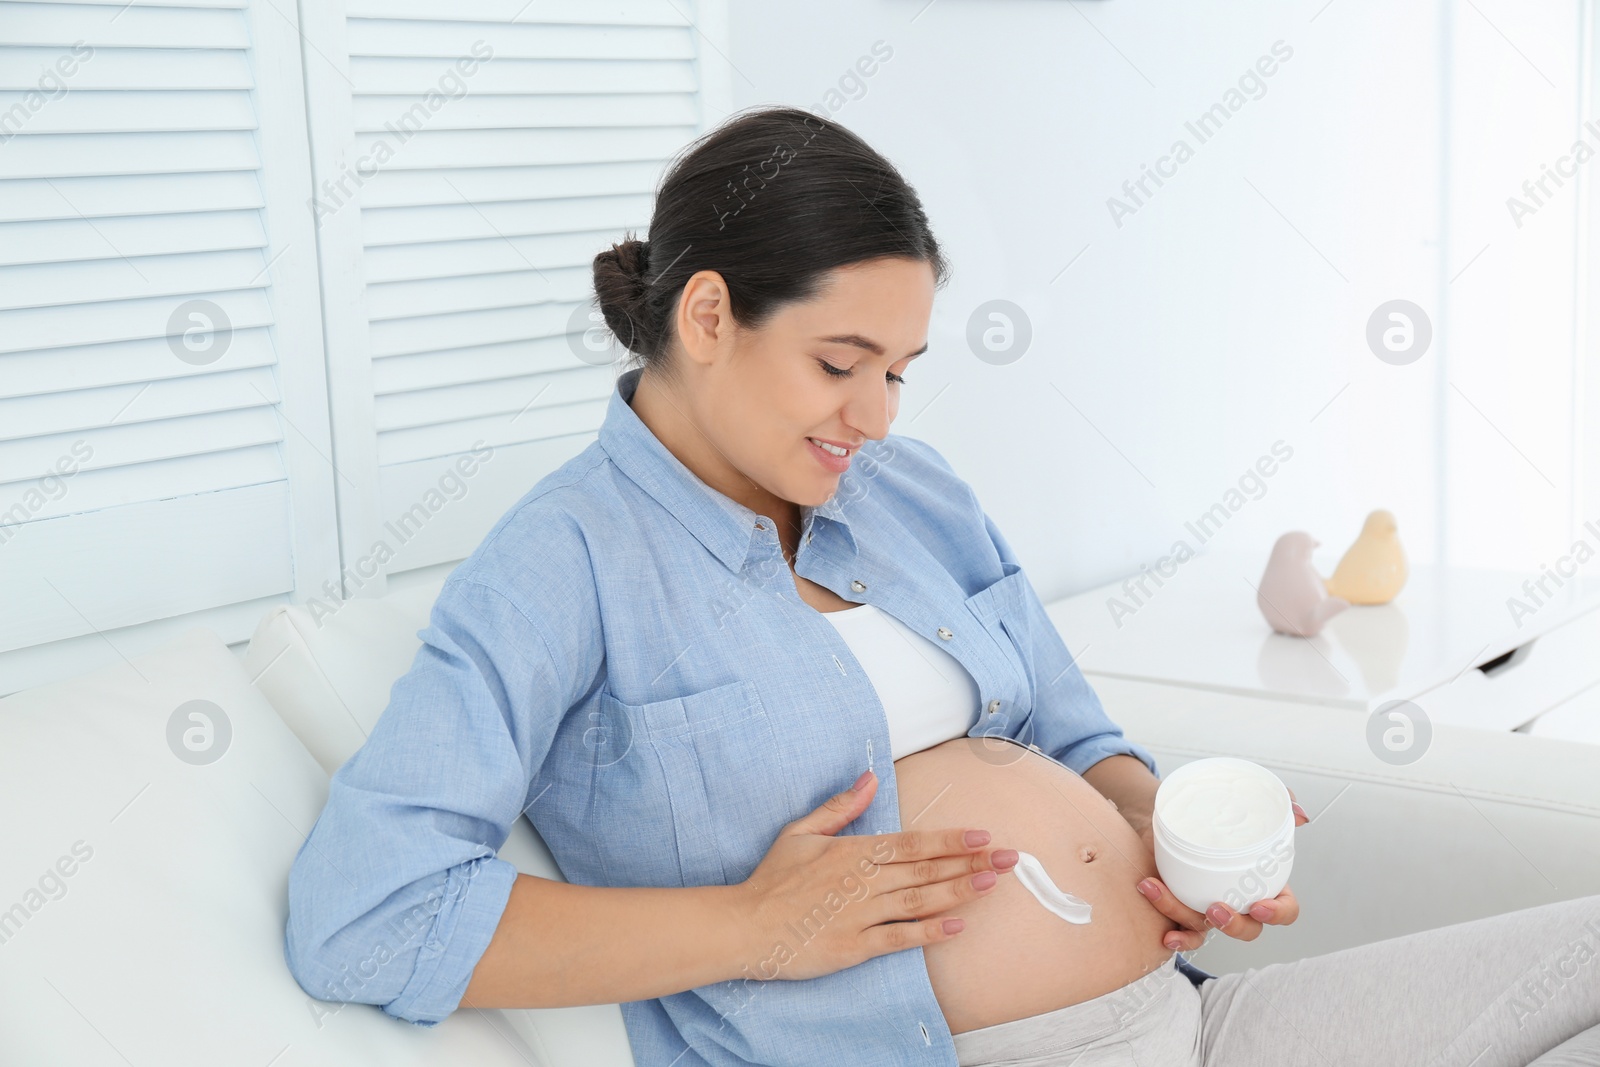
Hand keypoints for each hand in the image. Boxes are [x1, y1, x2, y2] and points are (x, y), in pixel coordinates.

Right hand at [734, 769, 1018, 980]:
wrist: (745, 926)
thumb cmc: (772, 879)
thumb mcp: (801, 831)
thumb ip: (841, 807)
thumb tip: (870, 778)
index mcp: (852, 852)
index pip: (912, 844)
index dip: (950, 840)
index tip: (982, 836)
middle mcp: (862, 882)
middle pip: (925, 870)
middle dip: (970, 863)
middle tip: (1009, 858)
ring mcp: (860, 915)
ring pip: (919, 901)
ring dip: (959, 892)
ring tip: (992, 884)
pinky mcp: (855, 946)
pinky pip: (900, 938)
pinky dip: (930, 932)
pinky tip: (958, 926)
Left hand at [1134, 790, 1309, 950]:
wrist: (1168, 810)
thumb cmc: (1211, 812)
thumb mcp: (1243, 804)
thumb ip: (1277, 806)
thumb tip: (1299, 813)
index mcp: (1262, 883)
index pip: (1284, 909)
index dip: (1278, 913)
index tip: (1259, 906)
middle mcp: (1237, 900)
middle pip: (1249, 929)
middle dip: (1235, 926)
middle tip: (1215, 908)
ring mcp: (1209, 908)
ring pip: (1206, 928)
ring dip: (1183, 915)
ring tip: (1160, 892)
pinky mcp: (1182, 908)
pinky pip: (1184, 932)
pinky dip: (1178, 938)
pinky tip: (1166, 934)